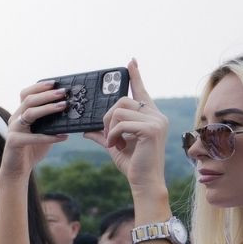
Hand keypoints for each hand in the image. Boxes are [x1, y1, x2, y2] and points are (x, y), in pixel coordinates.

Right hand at [0, 81, 69, 178]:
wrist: (18, 170)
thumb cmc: (32, 149)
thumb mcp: (43, 132)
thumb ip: (51, 122)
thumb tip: (70, 111)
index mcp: (20, 114)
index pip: (26, 94)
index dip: (39, 87)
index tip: (55, 83)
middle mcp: (14, 119)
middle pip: (29, 101)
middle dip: (47, 95)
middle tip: (64, 93)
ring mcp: (12, 130)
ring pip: (29, 114)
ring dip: (47, 108)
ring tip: (64, 106)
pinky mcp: (13, 142)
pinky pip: (32, 137)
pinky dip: (48, 136)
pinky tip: (63, 137)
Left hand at [87, 60, 168, 193]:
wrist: (144, 182)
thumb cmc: (132, 164)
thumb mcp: (113, 145)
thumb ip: (102, 134)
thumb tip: (85, 129)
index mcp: (150, 116)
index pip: (141, 91)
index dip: (135, 75)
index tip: (130, 61)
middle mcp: (157, 115)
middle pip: (122, 100)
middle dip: (107, 117)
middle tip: (107, 135)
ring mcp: (156, 121)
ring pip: (120, 111)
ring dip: (109, 127)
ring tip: (113, 142)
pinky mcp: (152, 129)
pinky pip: (121, 123)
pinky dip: (112, 135)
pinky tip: (115, 146)